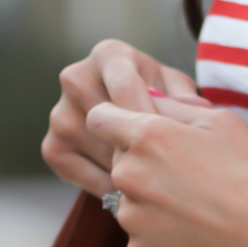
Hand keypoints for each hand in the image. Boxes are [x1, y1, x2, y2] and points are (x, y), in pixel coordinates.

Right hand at [41, 39, 207, 195]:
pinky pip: (72, 169)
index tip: (170, 143)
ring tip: (149, 180)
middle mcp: (76, 77)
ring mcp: (59, 113)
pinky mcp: (53, 146)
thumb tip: (194, 107)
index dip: (148, 117)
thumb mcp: (178, 92)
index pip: (125, 85)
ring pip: (88, 144)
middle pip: (102, 116)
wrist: (136, 124)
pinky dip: (101, 183)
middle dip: (133, 145)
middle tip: (160, 168)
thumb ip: (185, 97)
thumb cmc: (162, 101)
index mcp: (110, 56)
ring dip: (118, 166)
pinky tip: (127, 191)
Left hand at [85, 93, 247, 246]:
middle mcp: (129, 176)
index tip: (137, 128)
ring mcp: (132, 218)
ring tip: (194, 204)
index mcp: (146, 136)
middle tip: (186, 173)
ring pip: (127, 198)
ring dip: (149, 198)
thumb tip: (145, 99)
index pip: (99, 118)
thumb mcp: (221, 121)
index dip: (117, 120)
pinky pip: (139, 232)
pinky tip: (193, 228)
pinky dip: (159, 230)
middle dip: (141, 160)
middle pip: (117, 159)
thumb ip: (173, 105)